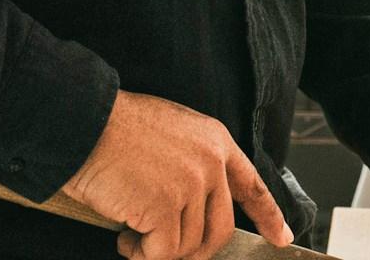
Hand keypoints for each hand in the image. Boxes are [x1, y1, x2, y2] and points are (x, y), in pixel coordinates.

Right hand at [62, 90, 292, 259]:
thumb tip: (196, 209)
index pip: (251, 184)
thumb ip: (195, 165)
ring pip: (188, 246)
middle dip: (193, 250)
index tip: (281, 237)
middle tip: (160, 245)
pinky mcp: (166, 208)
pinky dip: (141, 254)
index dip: (268, 214)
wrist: (88, 123)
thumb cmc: (119, 129)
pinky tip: (125, 235)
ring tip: (132, 229)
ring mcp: (190, 185)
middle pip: (220, 230)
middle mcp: (210, 163)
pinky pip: (162, 254)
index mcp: (215, 141)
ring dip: (158, 249)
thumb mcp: (173, 132)